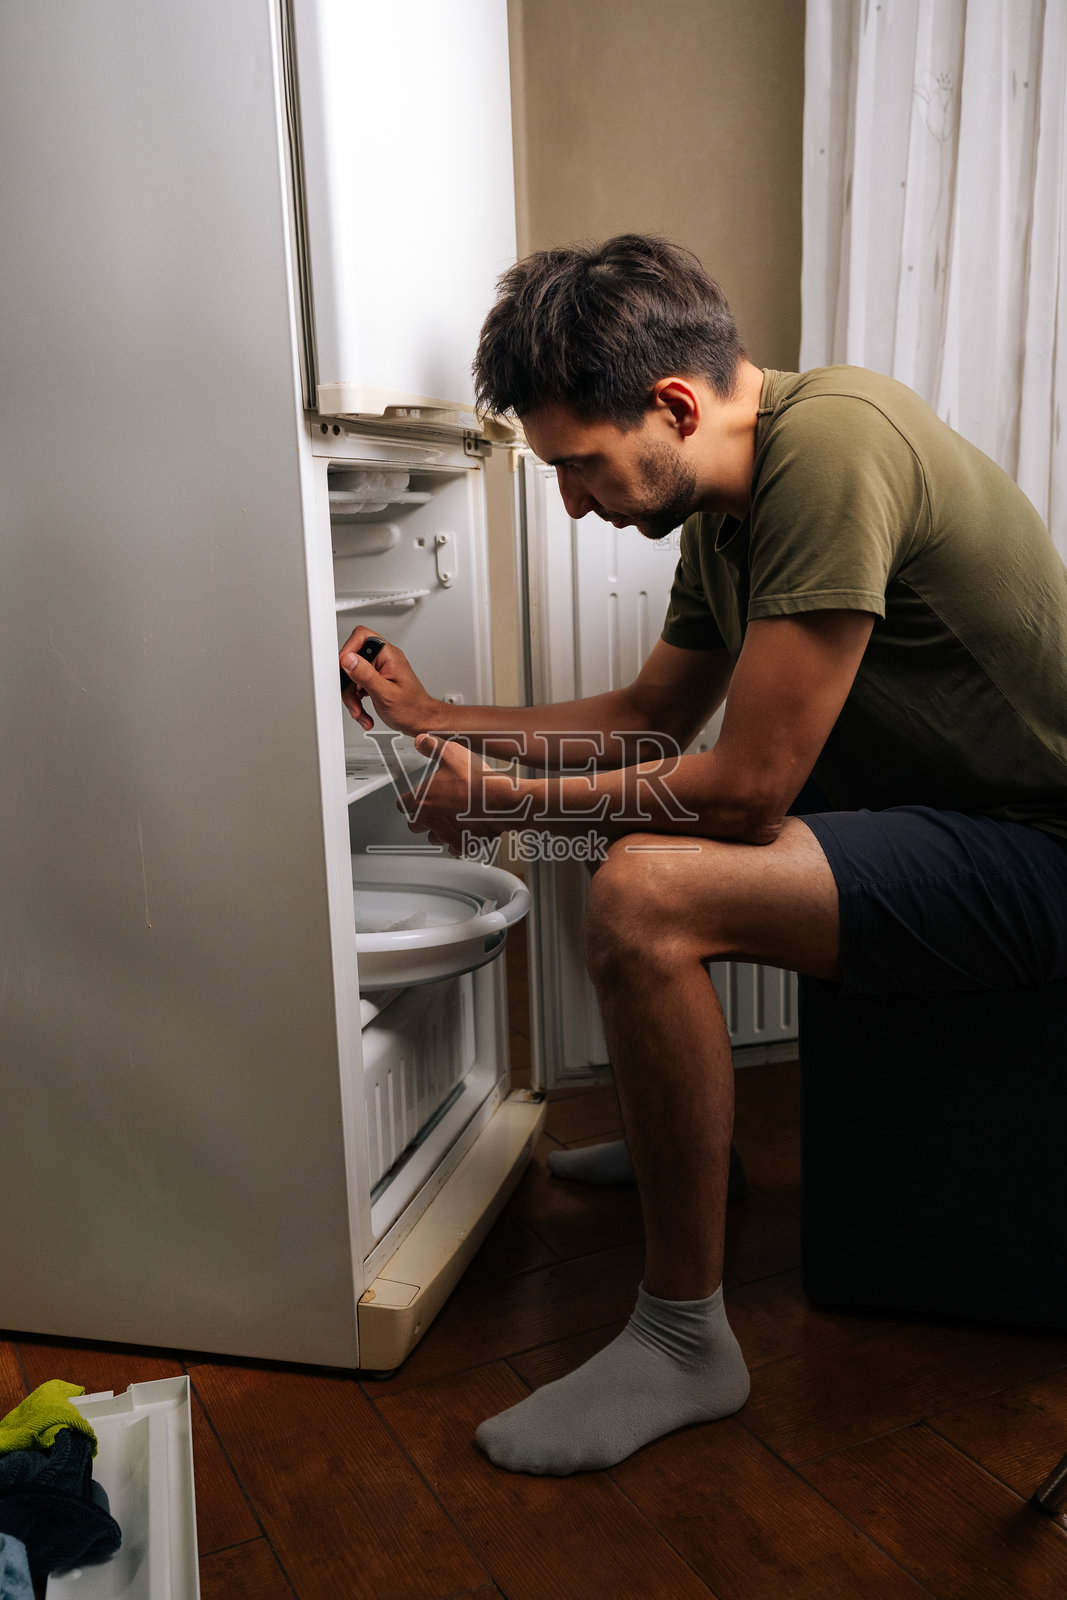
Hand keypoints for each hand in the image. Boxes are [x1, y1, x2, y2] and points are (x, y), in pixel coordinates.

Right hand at [338, 627, 442, 733]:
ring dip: (353, 698)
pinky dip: (357, 702)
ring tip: (361, 712)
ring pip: (352, 677)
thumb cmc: (413, 709)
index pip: (362, 637)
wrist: (421, 722)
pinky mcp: (375, 681)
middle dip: (349, 685)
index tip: (344, 670)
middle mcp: (384, 660)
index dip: (348, 651)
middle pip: (353, 661)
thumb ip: (366, 675)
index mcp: (389, 656)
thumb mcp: (386, 694)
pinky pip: (357, 686)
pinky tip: (364, 712)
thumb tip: (349, 659)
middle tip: (354, 700)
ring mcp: (379, 670)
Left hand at [401, 734, 531, 854]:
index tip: (414, 797)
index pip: (402, 804)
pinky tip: (464, 832)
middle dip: (420, 818)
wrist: (501, 801)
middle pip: (414, 825)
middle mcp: (430, 820)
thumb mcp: (452, 753)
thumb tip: (421, 740)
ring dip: (438, 831)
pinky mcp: (463, 844)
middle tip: (431, 809)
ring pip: (433, 838)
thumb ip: (433, 746)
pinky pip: (454, 849)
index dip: (408, 800)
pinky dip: (457, 842)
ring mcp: (447, 834)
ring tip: (448, 820)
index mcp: (422, 799)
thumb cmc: (476, 780)